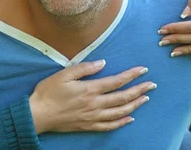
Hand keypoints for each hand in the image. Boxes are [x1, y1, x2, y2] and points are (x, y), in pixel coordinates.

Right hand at [29, 60, 155, 132]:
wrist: (38, 114)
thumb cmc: (48, 92)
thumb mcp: (64, 74)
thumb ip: (84, 68)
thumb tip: (103, 63)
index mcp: (90, 89)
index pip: (116, 81)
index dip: (131, 75)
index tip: (143, 70)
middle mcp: (95, 104)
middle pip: (123, 97)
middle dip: (139, 89)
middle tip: (152, 84)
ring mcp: (93, 117)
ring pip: (120, 111)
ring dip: (135, 105)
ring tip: (145, 98)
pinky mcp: (89, 126)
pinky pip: (110, 125)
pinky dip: (122, 122)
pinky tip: (129, 118)